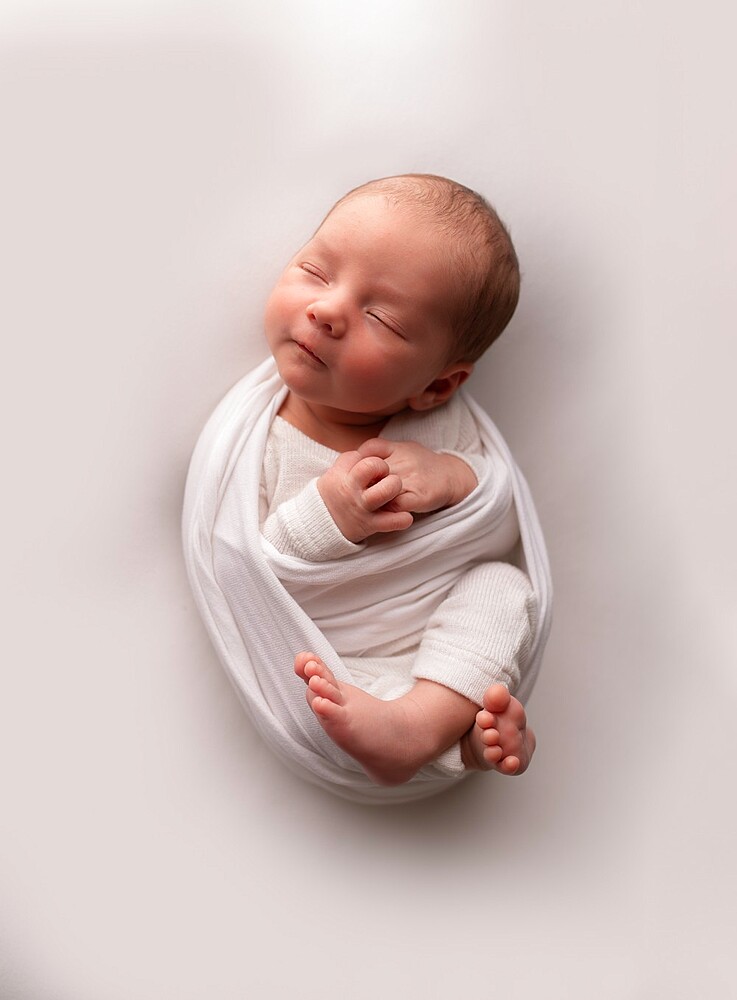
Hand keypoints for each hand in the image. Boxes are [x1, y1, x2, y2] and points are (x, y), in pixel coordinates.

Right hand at [317, 451, 414, 542]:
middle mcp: (351, 491)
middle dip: (383, 466)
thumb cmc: (334, 494)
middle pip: (372, 466)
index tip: (371, 468)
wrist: (321, 523)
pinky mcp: (370, 525)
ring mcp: (362, 508)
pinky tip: (405, 514)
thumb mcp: (334, 473)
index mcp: (342, 476)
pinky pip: (392, 521)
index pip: (361, 456)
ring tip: (392, 490)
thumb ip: (351, 460)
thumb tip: (367, 452)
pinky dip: (402, 518)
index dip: (371, 459)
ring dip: (393, 487)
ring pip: (385, 491)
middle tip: (384, 475)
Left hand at [356, 439, 477, 513]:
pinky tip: (385, 512)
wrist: (452, 475)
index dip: (359, 461)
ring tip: (368, 505)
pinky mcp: (419, 496)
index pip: (369, 449)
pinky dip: (387, 511)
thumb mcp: (403, 448)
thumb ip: (381, 450)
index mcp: (398, 448)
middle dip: (361, 485)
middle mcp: (404, 461)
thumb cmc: (422, 464)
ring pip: (381, 490)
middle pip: (371, 472)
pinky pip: (395, 506)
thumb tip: (356, 455)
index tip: (356, 473)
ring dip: (372, 499)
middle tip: (356, 494)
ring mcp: (411, 478)